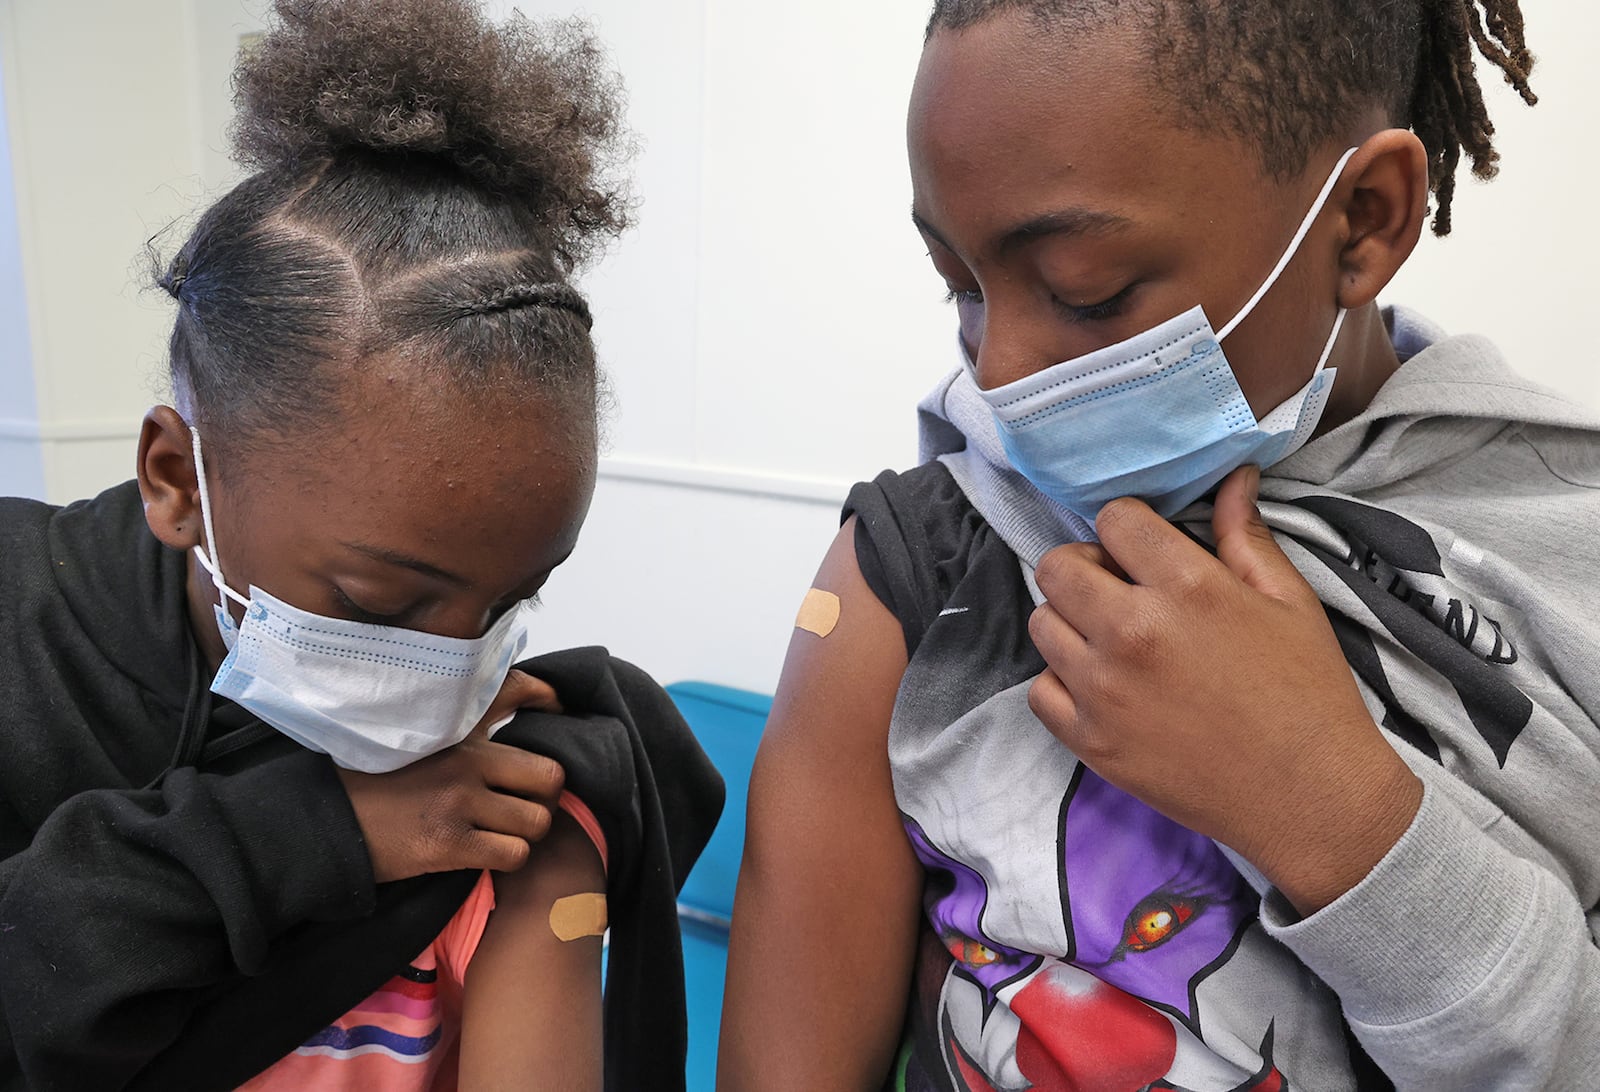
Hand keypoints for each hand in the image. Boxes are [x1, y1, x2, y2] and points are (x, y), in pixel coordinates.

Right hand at [337, 670, 567, 882]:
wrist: (326, 821)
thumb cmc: (373, 780)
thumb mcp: (415, 734)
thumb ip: (461, 720)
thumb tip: (516, 703)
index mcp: (455, 726)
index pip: (517, 689)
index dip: (548, 698)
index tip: (557, 709)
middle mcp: (464, 759)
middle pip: (549, 776)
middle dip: (544, 795)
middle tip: (524, 802)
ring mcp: (458, 801)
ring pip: (537, 821)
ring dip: (526, 832)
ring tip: (504, 831)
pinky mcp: (449, 844)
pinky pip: (513, 854)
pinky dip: (508, 858)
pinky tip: (488, 853)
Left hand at [1027, 466, 1422, 914]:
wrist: (1311, 798)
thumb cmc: (1309, 694)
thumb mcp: (1291, 602)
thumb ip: (1245, 537)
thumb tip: (1233, 477)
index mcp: (1187, 588)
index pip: (1113, 520)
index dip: (1128, 529)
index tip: (1144, 550)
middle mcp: (1133, 633)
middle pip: (1057, 567)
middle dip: (1086, 567)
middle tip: (1121, 590)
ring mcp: (1103, 690)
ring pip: (1042, 624)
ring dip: (1071, 622)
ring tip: (1113, 640)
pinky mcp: (1090, 741)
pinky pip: (1039, 689)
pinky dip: (1062, 683)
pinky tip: (1103, 687)